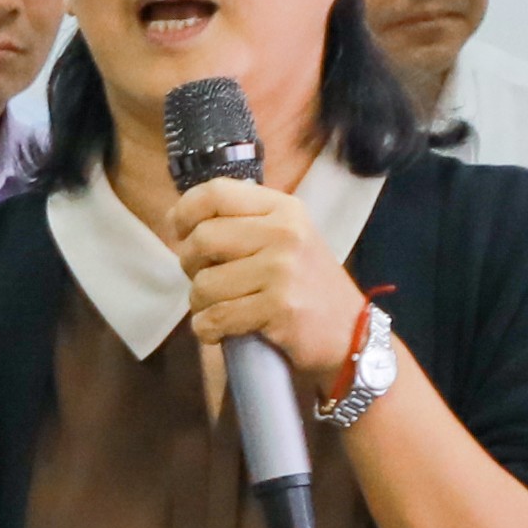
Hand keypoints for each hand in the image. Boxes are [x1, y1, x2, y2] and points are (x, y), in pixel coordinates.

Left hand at [168, 173, 367, 384]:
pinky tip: (220, 331)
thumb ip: (242, 223)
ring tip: (220, 310)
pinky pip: (215, 317)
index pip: (216, 193)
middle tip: (206, 281)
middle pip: (202, 239)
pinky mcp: (278, 308)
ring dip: (200, 305)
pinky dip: (207, 329)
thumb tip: (177, 216)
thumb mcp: (286, 240)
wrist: (350, 335)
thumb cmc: (307, 287)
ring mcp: (282, 270)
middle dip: (190, 266)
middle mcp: (284, 233)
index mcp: (284, 209)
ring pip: (204, 284)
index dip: (185, 212)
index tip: (180, 233)